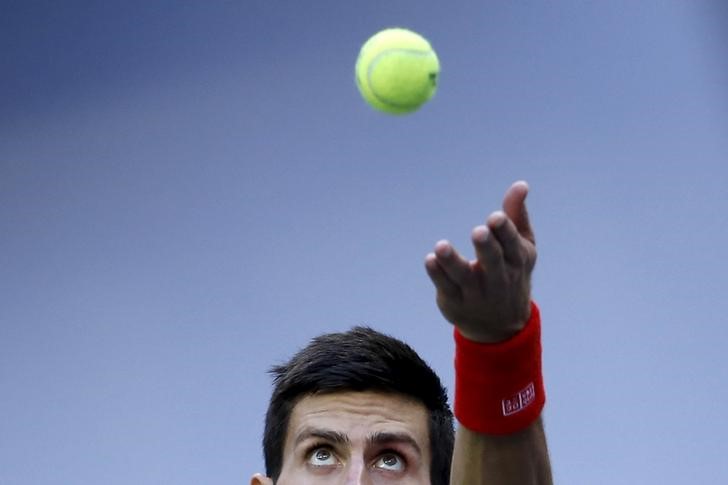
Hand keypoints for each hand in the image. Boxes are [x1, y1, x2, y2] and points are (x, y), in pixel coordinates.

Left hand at [425, 181, 536, 342]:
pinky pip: (446, 288)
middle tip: (478, 231)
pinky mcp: (455, 301)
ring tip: (441, 246)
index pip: (512, 246)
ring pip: (464, 277)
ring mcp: (476, 292)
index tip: (495, 217)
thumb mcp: (520, 248)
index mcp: (516, 261)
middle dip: (486, 247)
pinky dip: (438, 275)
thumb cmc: (511, 274)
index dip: (505, 232)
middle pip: (492, 262)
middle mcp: (498, 279)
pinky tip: (430, 260)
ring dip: (452, 262)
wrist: (501, 326)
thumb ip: (517, 216)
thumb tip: (520, 184)